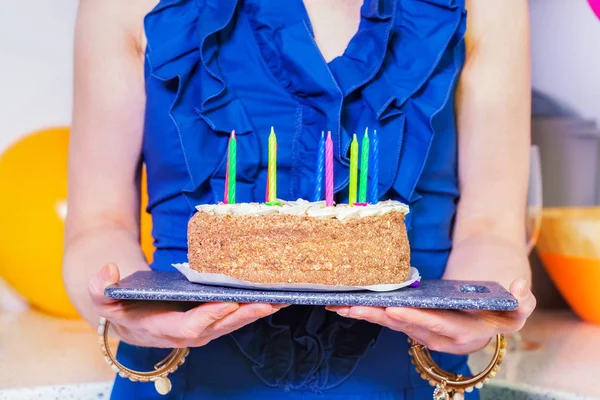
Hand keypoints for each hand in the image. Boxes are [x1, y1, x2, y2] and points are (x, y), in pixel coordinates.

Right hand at [89, 263, 285, 347]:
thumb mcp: (105, 299)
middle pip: (221, 327)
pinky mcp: (212, 320)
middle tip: (269, 301)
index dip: (209, 317)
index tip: (228, 303)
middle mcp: (187, 334)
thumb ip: (101, 288)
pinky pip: (236, 315)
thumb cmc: (122, 306)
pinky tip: (274, 296)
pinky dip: (255, 307)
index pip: (189, 327)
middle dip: (246, 315)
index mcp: (162, 330)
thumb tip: (109, 271)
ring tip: (281, 297)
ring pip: (234, 323)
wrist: (131, 317)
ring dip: (257, 312)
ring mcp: (203, 329)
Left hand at [326, 237, 535, 354]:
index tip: (394, 308)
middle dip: (378, 317)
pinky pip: (387, 320)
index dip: (416, 318)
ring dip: (366, 316)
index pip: (437, 326)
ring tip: (341, 305)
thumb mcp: (518, 308)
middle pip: (405, 327)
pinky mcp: (411, 325)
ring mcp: (422, 333)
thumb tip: (519, 288)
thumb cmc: (501, 310)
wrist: (486, 317)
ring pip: (391, 324)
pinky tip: (346, 306)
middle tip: (354, 306)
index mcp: (463, 334)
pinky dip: (367, 313)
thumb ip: (523, 303)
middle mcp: (438, 339)